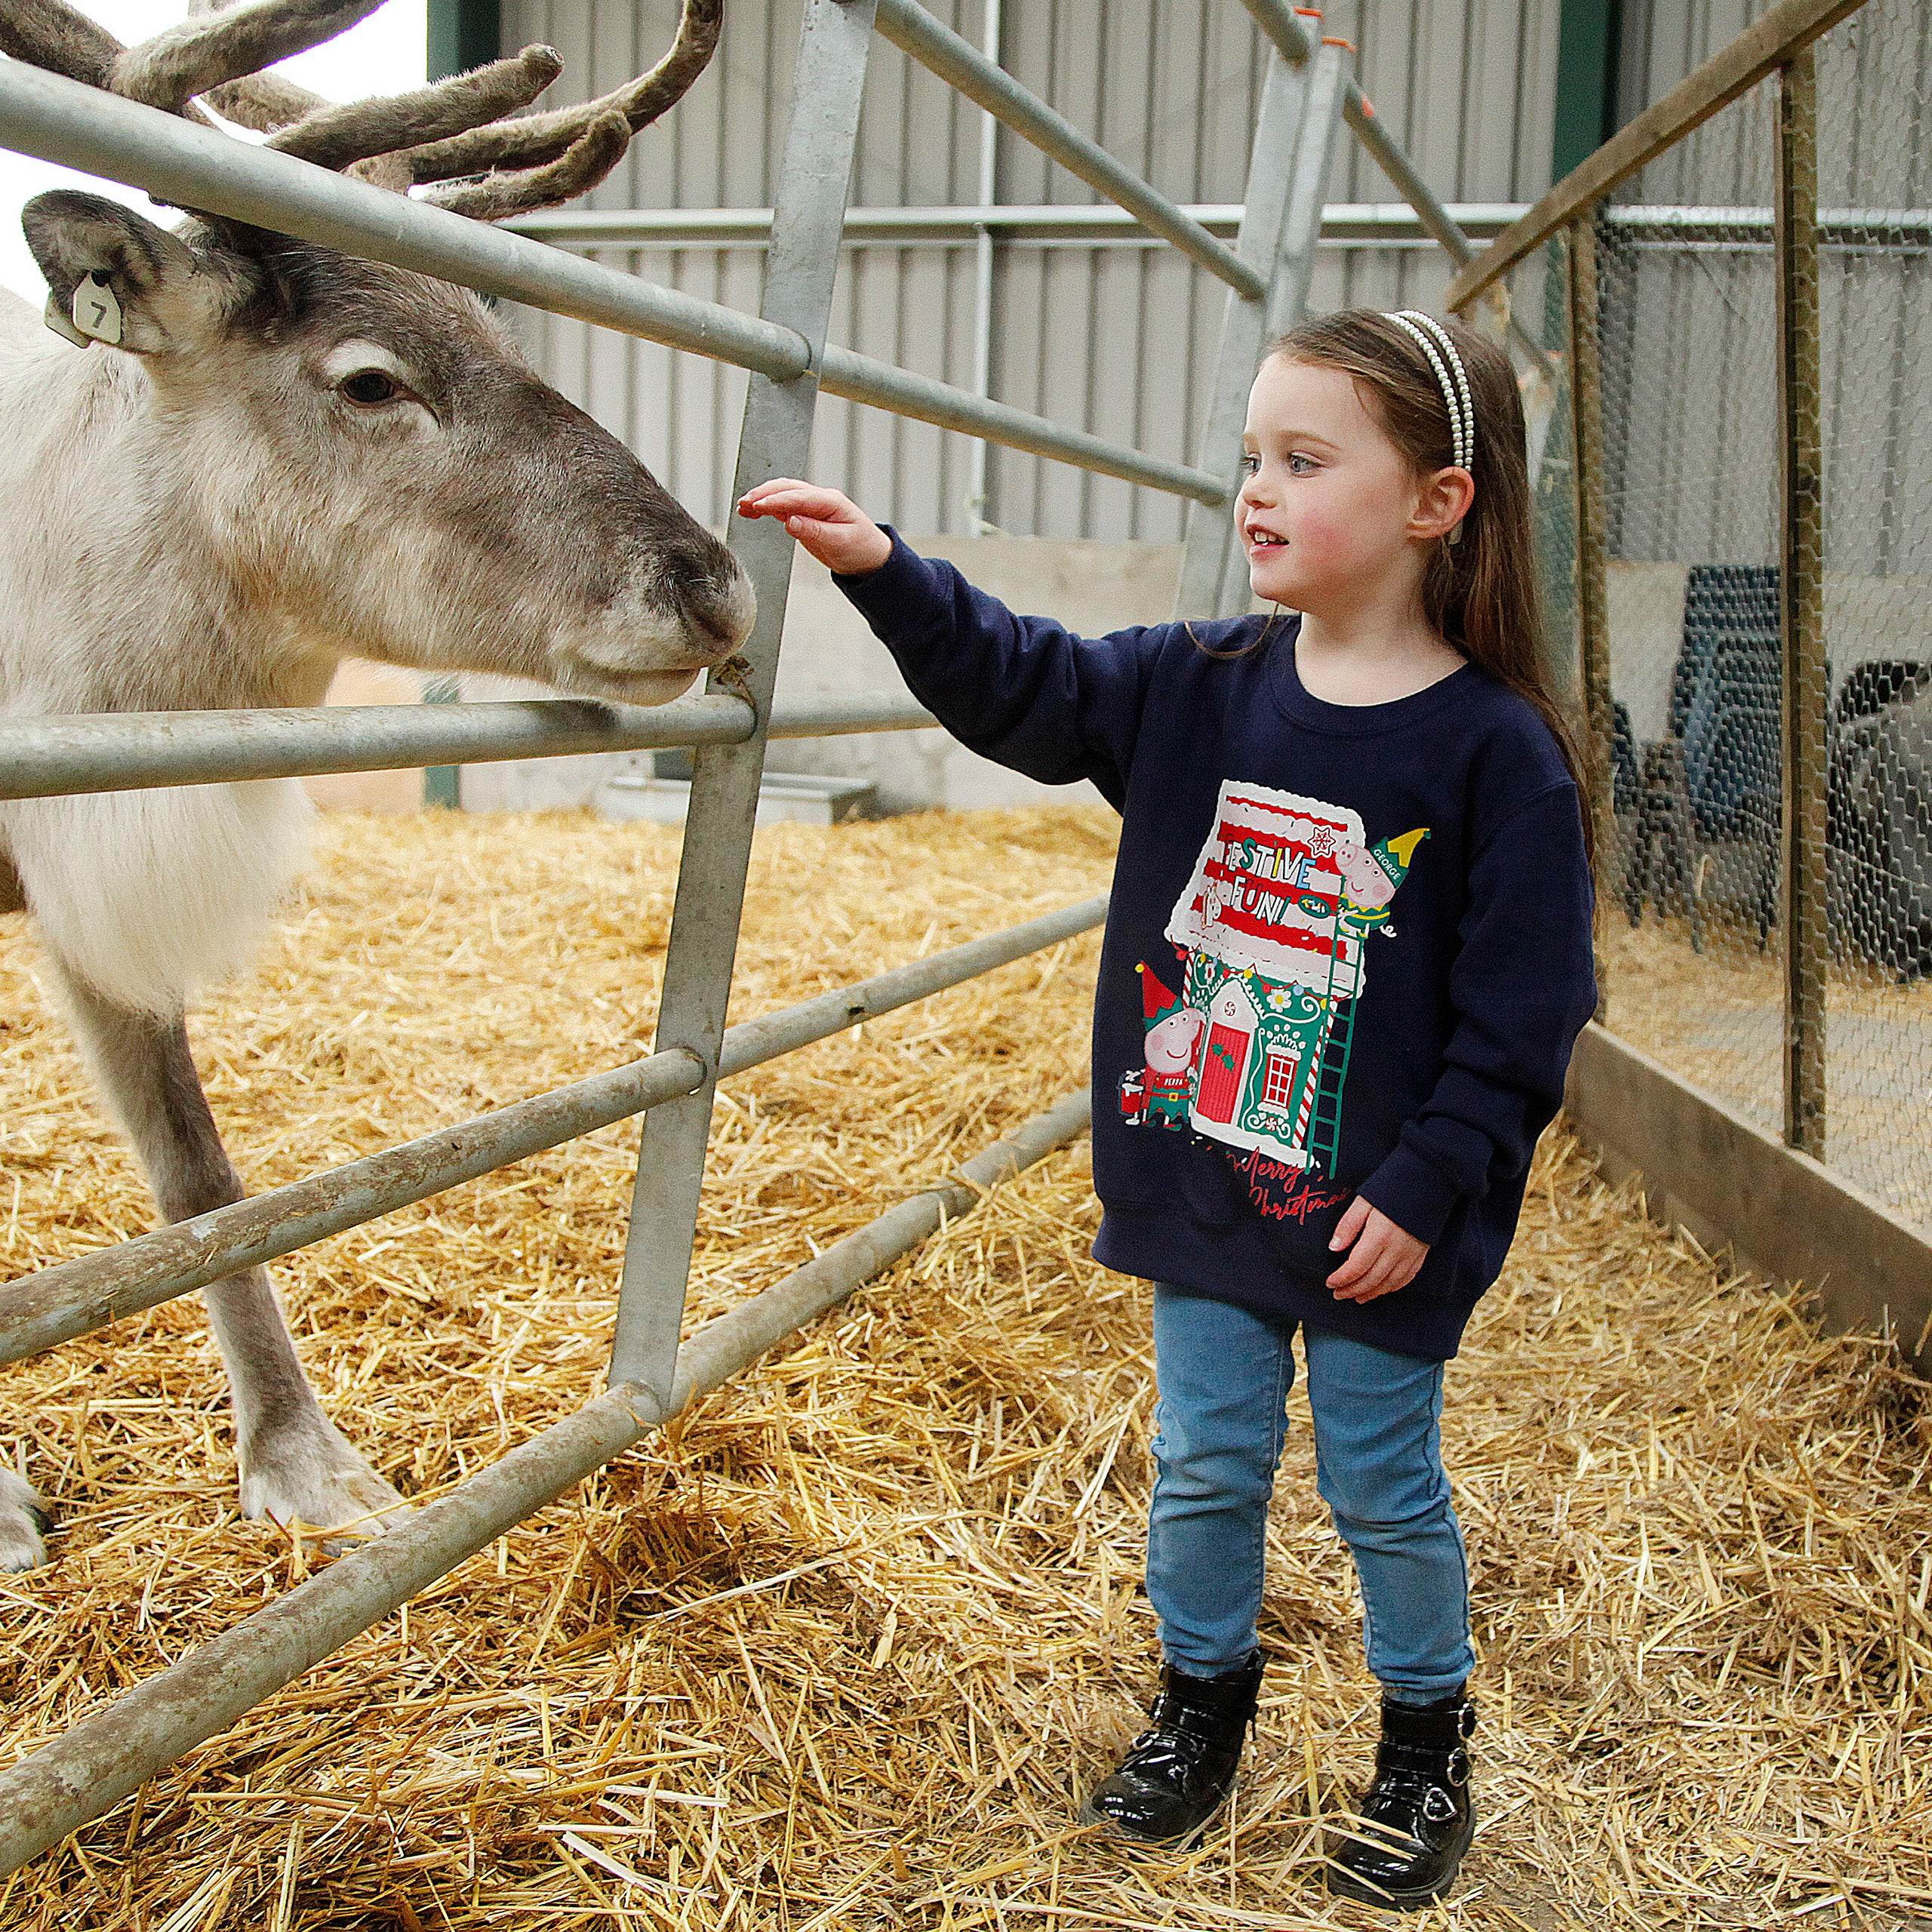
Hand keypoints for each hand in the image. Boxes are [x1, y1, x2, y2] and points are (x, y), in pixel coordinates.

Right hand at [737, 478, 891, 575]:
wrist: (869, 557)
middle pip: (787, 488)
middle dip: (763, 494)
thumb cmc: (860, 548)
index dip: (776, 500)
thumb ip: (814, 531)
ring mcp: (812, 505)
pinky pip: (782, 505)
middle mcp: (820, 498)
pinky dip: (766, 506)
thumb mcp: (839, 542)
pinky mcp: (805, 514)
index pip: (798, 496)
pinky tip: (752, 511)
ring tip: (742, 506)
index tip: (758, 505)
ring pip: (782, 493)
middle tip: (744, 503)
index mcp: (831, 501)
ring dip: (762, 497)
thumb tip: (790, 521)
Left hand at [1325, 1196, 1427, 1302]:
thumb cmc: (1392, 1190)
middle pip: (1371, 1280)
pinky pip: (1405, 1279)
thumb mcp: (1363, 1202)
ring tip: (1356, 1297)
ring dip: (1370, 1293)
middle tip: (1338, 1294)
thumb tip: (1333, 1247)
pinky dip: (1390, 1288)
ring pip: (1388, 1283)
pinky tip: (1380, 1289)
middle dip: (1352, 1290)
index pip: (1356, 1267)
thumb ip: (1348, 1226)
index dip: (1341, 1278)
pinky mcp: (1420, 1255)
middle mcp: (1396, 1250)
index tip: (1330, 1283)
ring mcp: (1410, 1255)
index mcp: (1378, 1237)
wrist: (1428, 1183)